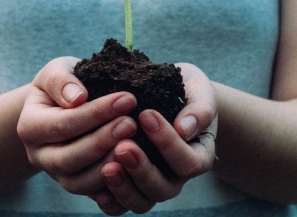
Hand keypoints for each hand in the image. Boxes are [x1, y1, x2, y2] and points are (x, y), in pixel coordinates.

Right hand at [17, 57, 137, 196]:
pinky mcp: (77, 185)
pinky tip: (134, 167)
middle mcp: (39, 155)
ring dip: (108, 165)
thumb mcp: (56, 71)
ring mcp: (57, 175)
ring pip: (79, 183)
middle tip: (131, 124)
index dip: (95, 113)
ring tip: (135, 145)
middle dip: (102, 142)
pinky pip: (93, 194)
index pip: (62, 124)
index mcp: (30, 126)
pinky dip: (113, 185)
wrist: (62, 105)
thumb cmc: (63, 84)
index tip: (127, 99)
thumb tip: (77, 97)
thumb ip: (61, 80)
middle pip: (67, 159)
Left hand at [94, 63, 217, 214]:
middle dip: (142, 169)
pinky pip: (120, 206)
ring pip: (141, 202)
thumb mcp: (199, 90)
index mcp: (199, 155)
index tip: (146, 115)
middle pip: (163, 188)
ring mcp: (152, 185)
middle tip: (123, 146)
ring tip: (107, 167)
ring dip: (123, 187)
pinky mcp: (130, 186)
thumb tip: (184, 129)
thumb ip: (199, 109)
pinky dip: (110, 200)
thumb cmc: (186, 90)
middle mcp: (176, 177)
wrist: (168, 95)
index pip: (188, 162)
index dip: (168, 143)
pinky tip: (97, 188)